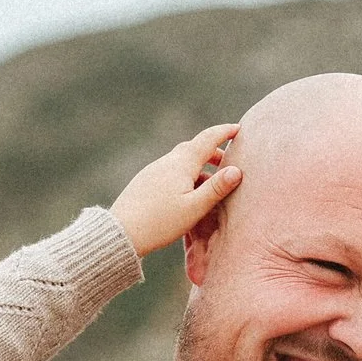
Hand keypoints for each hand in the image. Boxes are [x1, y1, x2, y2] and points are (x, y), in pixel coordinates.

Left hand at [108, 123, 242, 257]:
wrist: (122, 231)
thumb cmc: (161, 222)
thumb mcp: (194, 207)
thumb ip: (216, 188)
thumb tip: (237, 170)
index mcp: (181, 164)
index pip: (207, 140)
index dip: (224, 132)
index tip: (238, 128)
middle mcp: (167, 161)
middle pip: (194, 148)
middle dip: (213, 152)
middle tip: (228, 162)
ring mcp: (154, 170)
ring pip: (182, 160)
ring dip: (199, 165)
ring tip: (211, 183)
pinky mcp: (146, 181)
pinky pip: (171, 170)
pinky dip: (186, 174)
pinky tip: (188, 193)